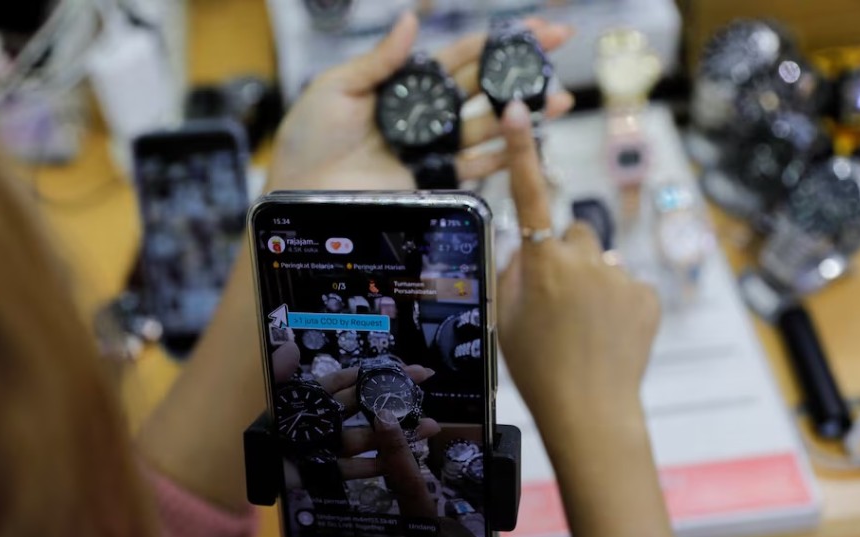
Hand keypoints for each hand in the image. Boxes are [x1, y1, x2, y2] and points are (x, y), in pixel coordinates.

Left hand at [264, 12, 573, 191]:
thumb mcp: (336, 88)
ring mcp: (430, 150)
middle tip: (562, 47)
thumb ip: (379, 60)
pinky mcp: (430, 183)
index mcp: (403, 87)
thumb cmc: (306, 138)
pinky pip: (472, 168)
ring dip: (523, 113)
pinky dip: (501, 156)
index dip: (495, 41)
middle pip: (482, 87)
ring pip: (487, 126)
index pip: (457, 57)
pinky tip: (527, 141)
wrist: (297, 193)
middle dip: (522, 68)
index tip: (534, 27)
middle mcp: (423, 116)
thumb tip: (413, 19)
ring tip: (560, 100)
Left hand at [272, 342, 438, 492]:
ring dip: (398, 433)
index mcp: (315, 398)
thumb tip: (292, 345)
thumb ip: (280, 373)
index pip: (350, 381)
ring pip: (369, 437)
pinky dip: (375, 465)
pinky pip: (353, 469)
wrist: (246, 468)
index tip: (404, 366)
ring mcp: (330, 446)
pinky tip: (399, 461)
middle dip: (396, 398)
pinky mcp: (325, 471)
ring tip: (430, 426)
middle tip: (426, 388)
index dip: (375, 372)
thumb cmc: (258, 430)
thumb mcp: (269, 397)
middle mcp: (328, 419)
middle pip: (367, 406)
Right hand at [496, 101, 660, 444]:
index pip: (530, 195)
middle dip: (566, 256)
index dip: (522, 151)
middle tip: (557, 302)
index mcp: (544, 263)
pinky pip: (626, 285)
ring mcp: (620, 277)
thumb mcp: (505, 320)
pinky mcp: (647, 296)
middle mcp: (585, 260)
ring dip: (593, 283)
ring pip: (601, 263)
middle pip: (574, 235)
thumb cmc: (537, 370)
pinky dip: (617, 303)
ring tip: (585, 329)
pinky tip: (608, 336)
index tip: (517, 112)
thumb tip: (525, 248)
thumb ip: (512, 273)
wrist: (590, 412)